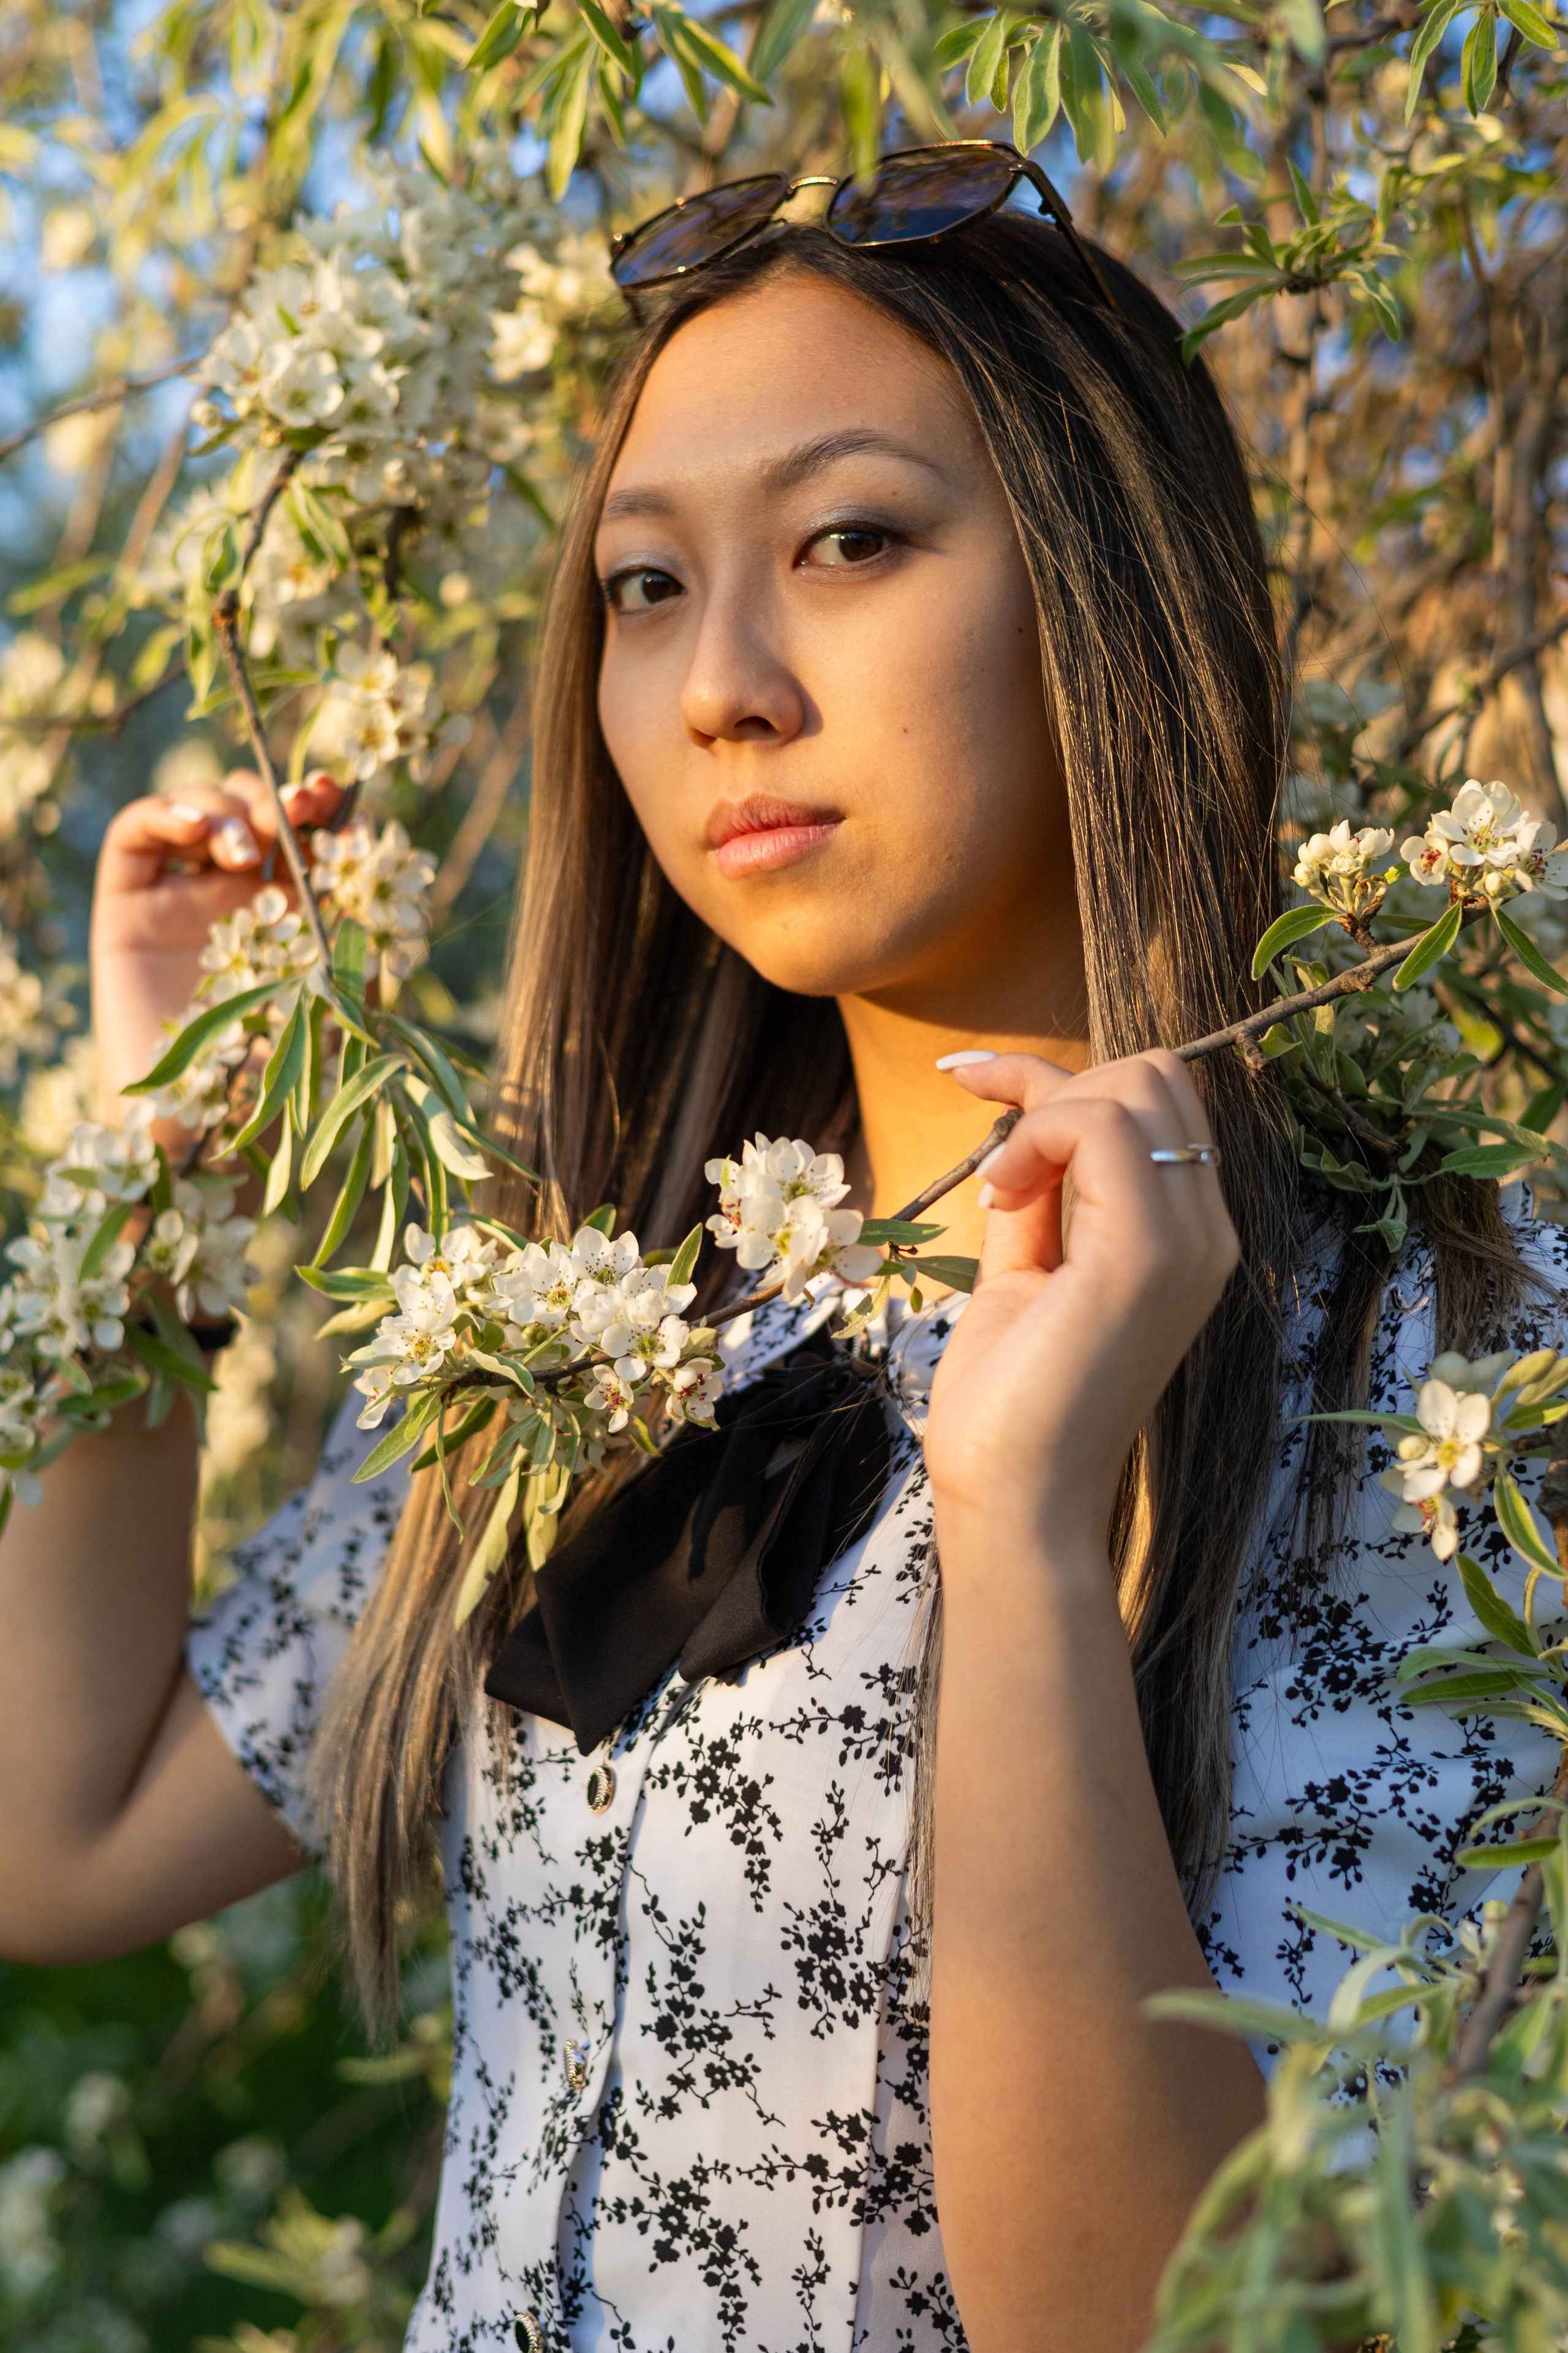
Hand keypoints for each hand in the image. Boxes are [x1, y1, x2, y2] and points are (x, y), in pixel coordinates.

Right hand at [89, 768, 344, 1130]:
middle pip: (254, 811)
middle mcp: (236, 896)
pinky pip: (137, 836)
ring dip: (229, 809)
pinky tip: (198, 827)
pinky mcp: (129, 907)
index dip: (323, 808)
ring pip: (201, 811)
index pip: (304, 835)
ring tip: (246, 849)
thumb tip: (372, 854)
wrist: (203, 1126)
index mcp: (291, 911)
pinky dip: (166, 812)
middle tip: (302, 807)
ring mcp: (181, 897)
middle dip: (280, 798)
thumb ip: (354, 929)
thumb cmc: (281, 1074)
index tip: (342, 801)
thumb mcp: (336, 992)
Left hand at [923, 1050, 1237, 1558]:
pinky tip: (1002, 1195)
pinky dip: (1036, 1134)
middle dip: (1059, 1088)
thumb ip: (1039, 1201)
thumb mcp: (1024, 1272)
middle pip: (1154, 1077)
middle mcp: (1207, 1233)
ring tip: (1000, 1194)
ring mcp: (1189, 1241)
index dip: (1061, 1080)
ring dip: (1043, 1114)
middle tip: (999, 1168)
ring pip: (1136, 1084)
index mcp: (1187, 1237)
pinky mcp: (1148, 1254)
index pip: (1155, 1104)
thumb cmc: (1012, 1403)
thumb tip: (1021, 1132)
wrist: (1015, 1499)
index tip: (976, 1086)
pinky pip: (1100, 1127)